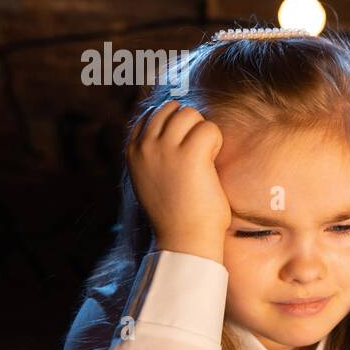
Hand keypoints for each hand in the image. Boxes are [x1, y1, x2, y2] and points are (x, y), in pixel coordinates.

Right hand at [127, 99, 229, 262]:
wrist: (184, 240)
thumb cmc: (176, 214)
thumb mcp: (152, 179)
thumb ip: (154, 154)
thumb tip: (170, 130)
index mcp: (133, 152)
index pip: (150, 114)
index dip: (174, 123)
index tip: (185, 144)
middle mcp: (145, 146)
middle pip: (172, 109)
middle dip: (190, 124)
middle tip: (198, 153)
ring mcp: (165, 148)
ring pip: (190, 114)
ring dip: (204, 132)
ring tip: (205, 159)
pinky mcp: (189, 154)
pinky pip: (209, 128)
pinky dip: (216, 141)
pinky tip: (212, 162)